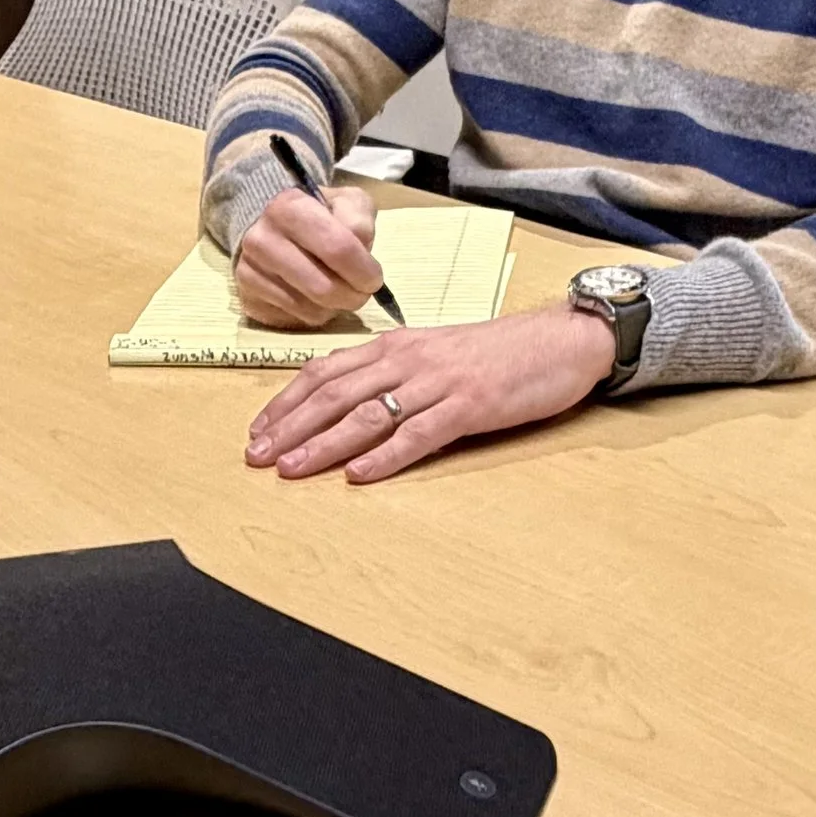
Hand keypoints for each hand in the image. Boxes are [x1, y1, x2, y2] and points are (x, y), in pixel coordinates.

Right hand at [234, 185, 382, 324]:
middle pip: (323, 287)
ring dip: (336, 306)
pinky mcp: (248, 299)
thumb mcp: (346, 201)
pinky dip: (315, 313)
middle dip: (354, 296)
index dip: (364, 269)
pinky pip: (295, 319)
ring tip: (340, 290)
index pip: (337, 248)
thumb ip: (359, 218)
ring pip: (311, 309)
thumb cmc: (319, 214)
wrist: (272, 226)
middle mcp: (261, 239)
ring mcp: (249, 272)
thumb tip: (360, 249)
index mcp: (288, 207)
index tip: (374, 278)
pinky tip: (316, 296)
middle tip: (363, 292)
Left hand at [246, 304, 616, 483]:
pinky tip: (359, 476)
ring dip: (324, 444)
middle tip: (255, 457)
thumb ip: (394, 375)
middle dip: (290, 427)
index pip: (326, 371)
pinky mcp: (469, 405)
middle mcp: (409, 359)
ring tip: (291, 470)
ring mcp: (438, 381)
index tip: (257, 431)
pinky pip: (419, 433)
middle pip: (335, 393)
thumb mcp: (435, 354)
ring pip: (367, 414)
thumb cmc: (498, 353)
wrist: (559, 340)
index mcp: (397, 345)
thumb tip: (349, 407)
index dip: (287, 402)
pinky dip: (385, 456)